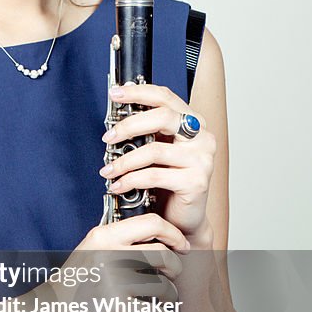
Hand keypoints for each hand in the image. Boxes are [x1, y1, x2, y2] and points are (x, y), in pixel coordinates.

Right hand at [25, 212, 188, 311]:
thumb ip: (117, 242)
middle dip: (176, 266)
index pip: (151, 222)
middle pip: (163, 254)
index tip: (179, 244)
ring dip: (171, 296)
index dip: (172, 233)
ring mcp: (114, 281)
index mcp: (104, 236)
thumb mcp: (90, 251)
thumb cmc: (72, 285)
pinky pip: (156, 311)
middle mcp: (109, 254)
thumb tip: (156, 239)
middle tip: (173, 274)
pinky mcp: (117, 307)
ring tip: (165, 301)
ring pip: (163, 285)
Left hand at [99, 82, 216, 239]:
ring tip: (108, 170)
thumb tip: (118, 109)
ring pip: (154, 150)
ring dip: (124, 160)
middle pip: (163, 117)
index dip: (139, 92)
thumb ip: (146, 130)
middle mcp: (202, 137)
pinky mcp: (197, 182)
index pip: (166, 97)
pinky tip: (118, 185)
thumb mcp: (156, 150)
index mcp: (193, 123)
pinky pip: (155, 176)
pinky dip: (131, 180)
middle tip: (108, 137)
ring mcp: (202, 159)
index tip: (115, 94)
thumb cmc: (167, 183)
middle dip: (129, 125)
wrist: (183, 219)